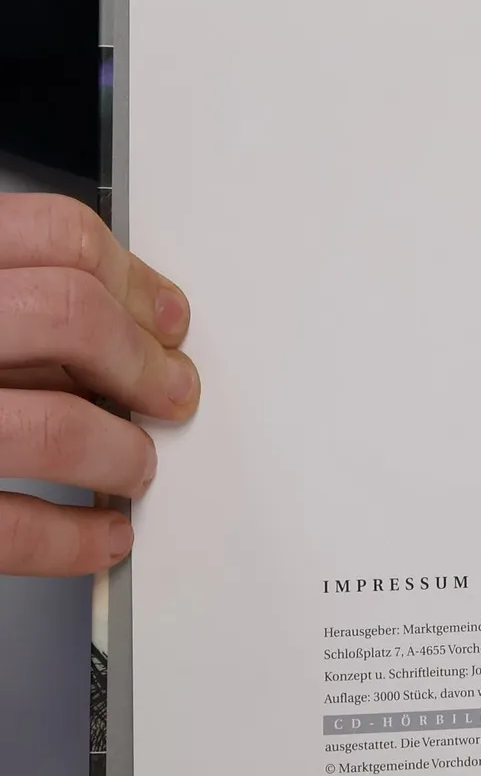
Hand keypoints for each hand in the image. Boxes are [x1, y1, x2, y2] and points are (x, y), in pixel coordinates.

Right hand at [0, 195, 198, 574]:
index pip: (50, 235)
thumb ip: (0, 308)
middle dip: (143, 364)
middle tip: (168, 393)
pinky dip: (74, 539)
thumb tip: (117, 330)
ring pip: (54, 427)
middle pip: (69, 316)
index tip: (163, 319)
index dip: (131, 280)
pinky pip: (7, 527)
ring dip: (119, 455)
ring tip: (130, 467)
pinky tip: (97, 535)